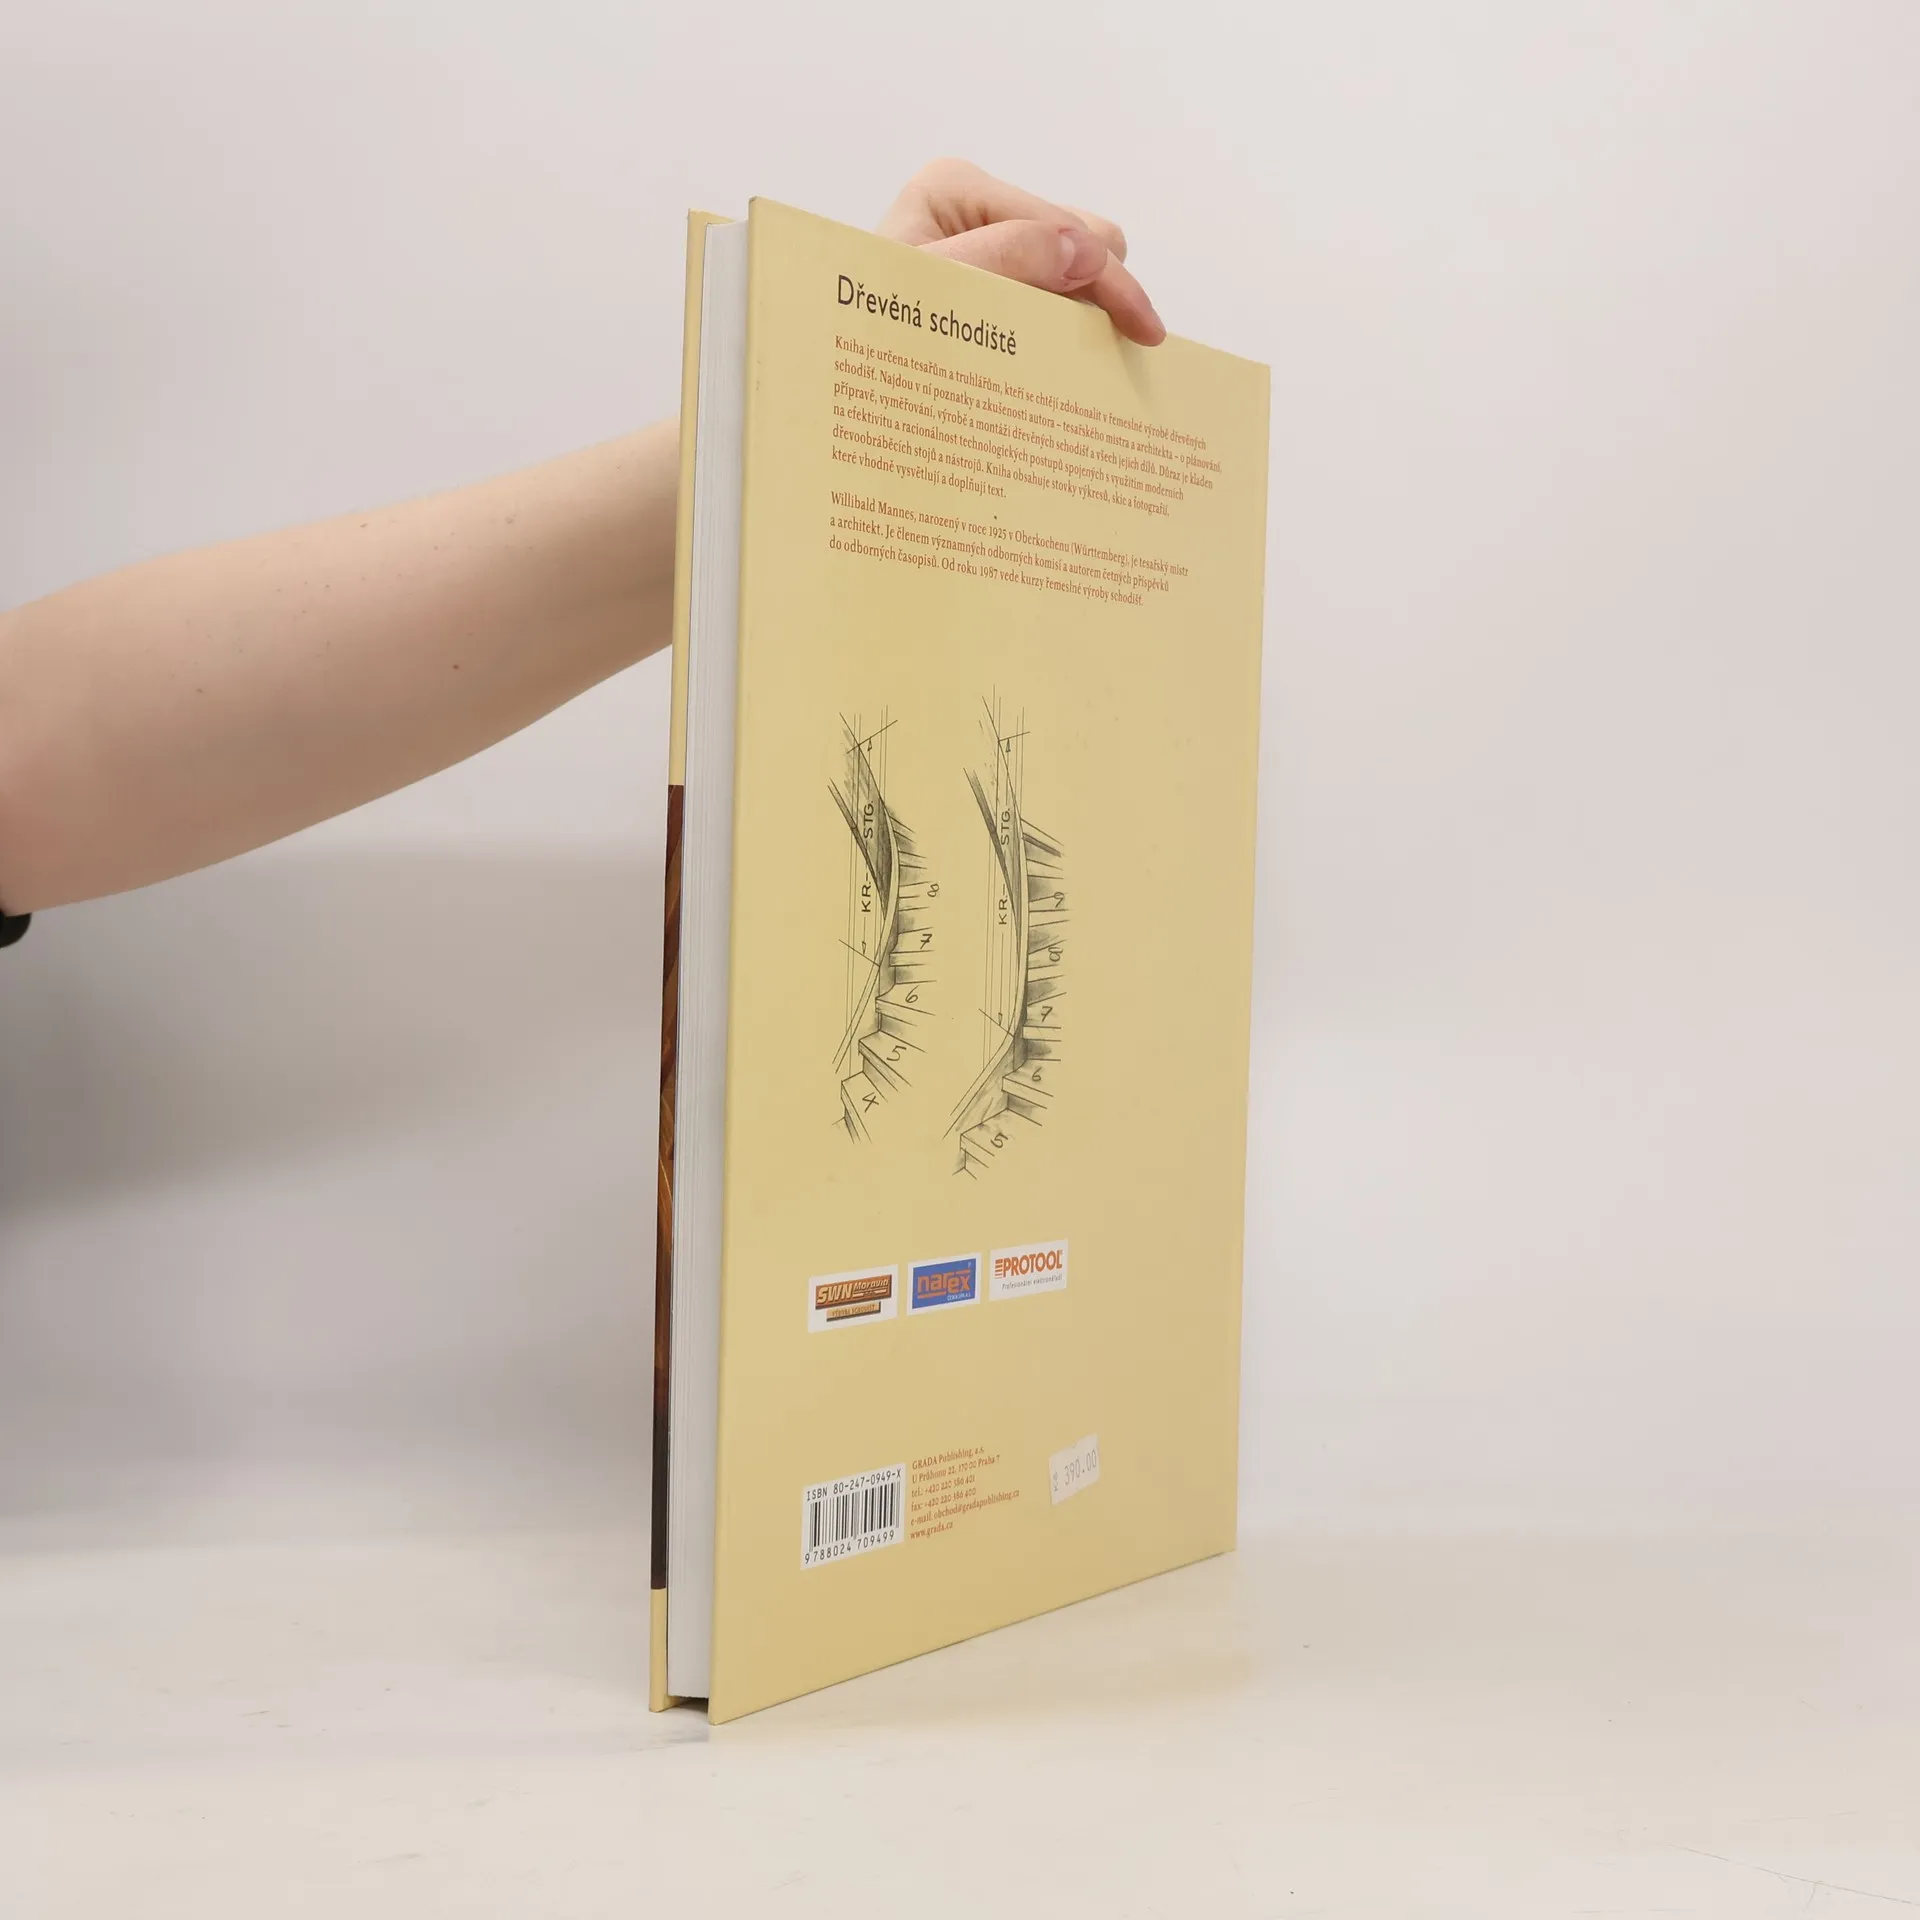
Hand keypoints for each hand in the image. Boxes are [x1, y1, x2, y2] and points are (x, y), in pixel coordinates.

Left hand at [878, 159, 1164, 346]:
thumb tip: (1088, 251)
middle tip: (1123, 349)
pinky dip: (1065, 328)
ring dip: (1086, 313)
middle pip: (1080, 238)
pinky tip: (1071, 362)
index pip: (1066, 226)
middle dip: (1101, 293)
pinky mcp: (984, 282)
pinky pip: (1049, 297)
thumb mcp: (934, 294)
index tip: (1144, 335)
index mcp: (958, 189)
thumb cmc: (862, 337)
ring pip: (1073, 269)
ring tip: (1089, 362)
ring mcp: (979, 244)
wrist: (833, 386)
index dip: (1111, 281)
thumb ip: (1007, 262)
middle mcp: (971, 207)